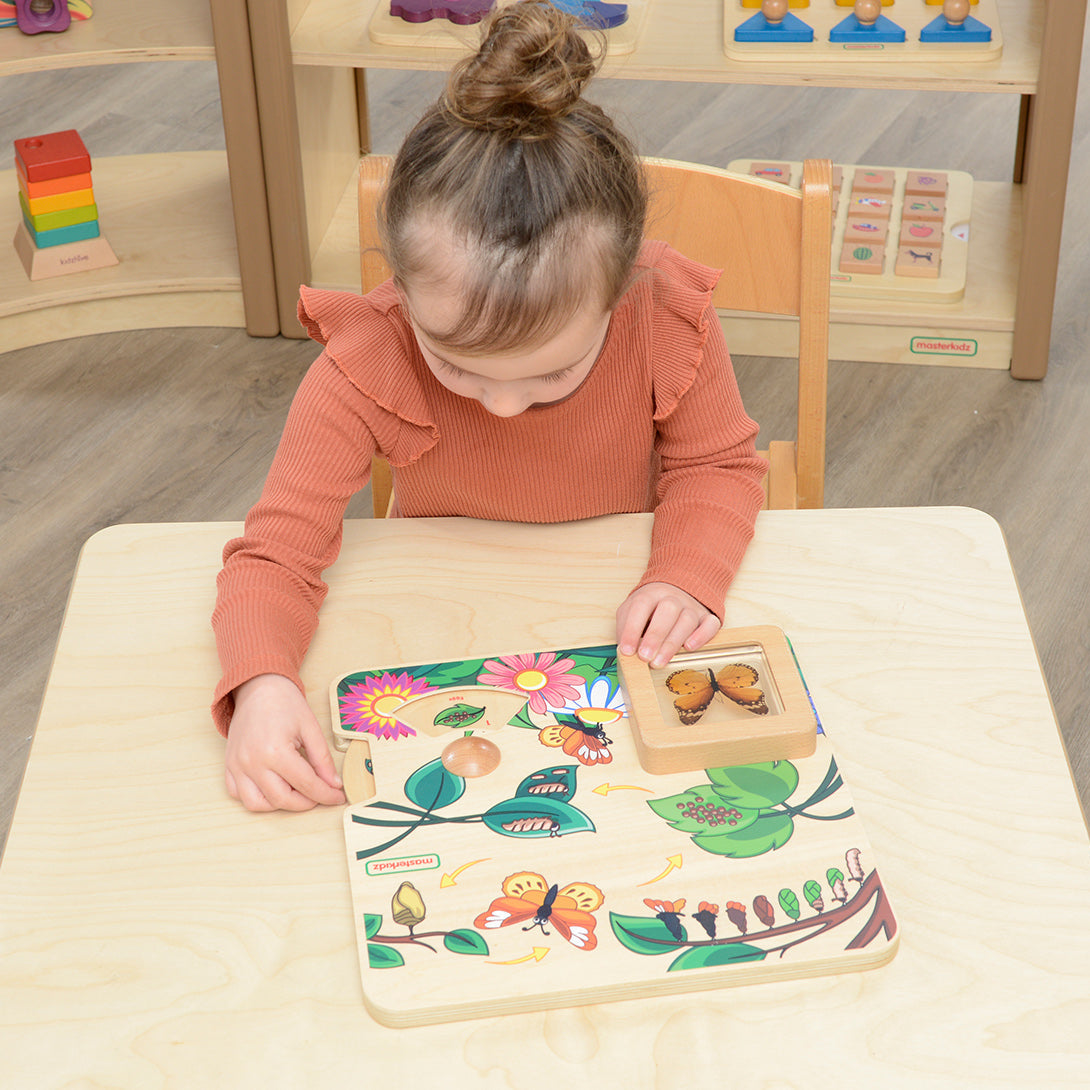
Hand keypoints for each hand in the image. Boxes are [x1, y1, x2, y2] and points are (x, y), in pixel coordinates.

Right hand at [224, 674, 345, 811]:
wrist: (259, 687)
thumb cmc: (284, 703)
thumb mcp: (311, 728)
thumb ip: (322, 759)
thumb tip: (333, 784)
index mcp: (275, 751)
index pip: (306, 784)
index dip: (326, 794)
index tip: (337, 797)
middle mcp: (253, 762)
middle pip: (283, 799)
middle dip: (306, 802)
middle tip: (320, 794)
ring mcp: (238, 765)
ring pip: (258, 804)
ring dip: (280, 804)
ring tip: (297, 791)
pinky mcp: (229, 765)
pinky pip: (238, 794)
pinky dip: (257, 797)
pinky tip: (273, 786)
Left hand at [616, 582, 721, 668]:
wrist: (677, 590)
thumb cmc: (651, 608)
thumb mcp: (631, 611)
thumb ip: (626, 628)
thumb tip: (625, 651)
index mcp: (651, 594)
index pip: (641, 606)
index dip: (631, 629)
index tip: (626, 651)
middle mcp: (673, 597)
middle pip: (667, 611)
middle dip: (655, 636)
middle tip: (645, 657)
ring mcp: (691, 607)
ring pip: (687, 620)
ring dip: (673, 642)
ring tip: (660, 661)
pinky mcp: (707, 617)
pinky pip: (710, 624)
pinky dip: (701, 636)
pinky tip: (689, 647)